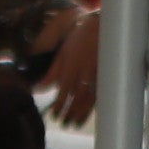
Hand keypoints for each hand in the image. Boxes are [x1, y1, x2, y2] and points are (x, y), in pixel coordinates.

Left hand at [40, 10, 103, 131]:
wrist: (101, 25)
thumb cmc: (78, 40)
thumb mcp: (63, 52)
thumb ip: (53, 70)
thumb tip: (39, 87)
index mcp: (73, 63)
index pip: (65, 88)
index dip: (60, 104)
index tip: (54, 115)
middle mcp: (86, 68)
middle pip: (78, 95)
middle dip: (70, 111)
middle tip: (63, 124)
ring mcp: (99, 71)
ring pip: (91, 96)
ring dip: (82, 112)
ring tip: (73, 124)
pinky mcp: (108, 72)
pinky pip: (102, 92)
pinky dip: (94, 105)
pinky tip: (88, 114)